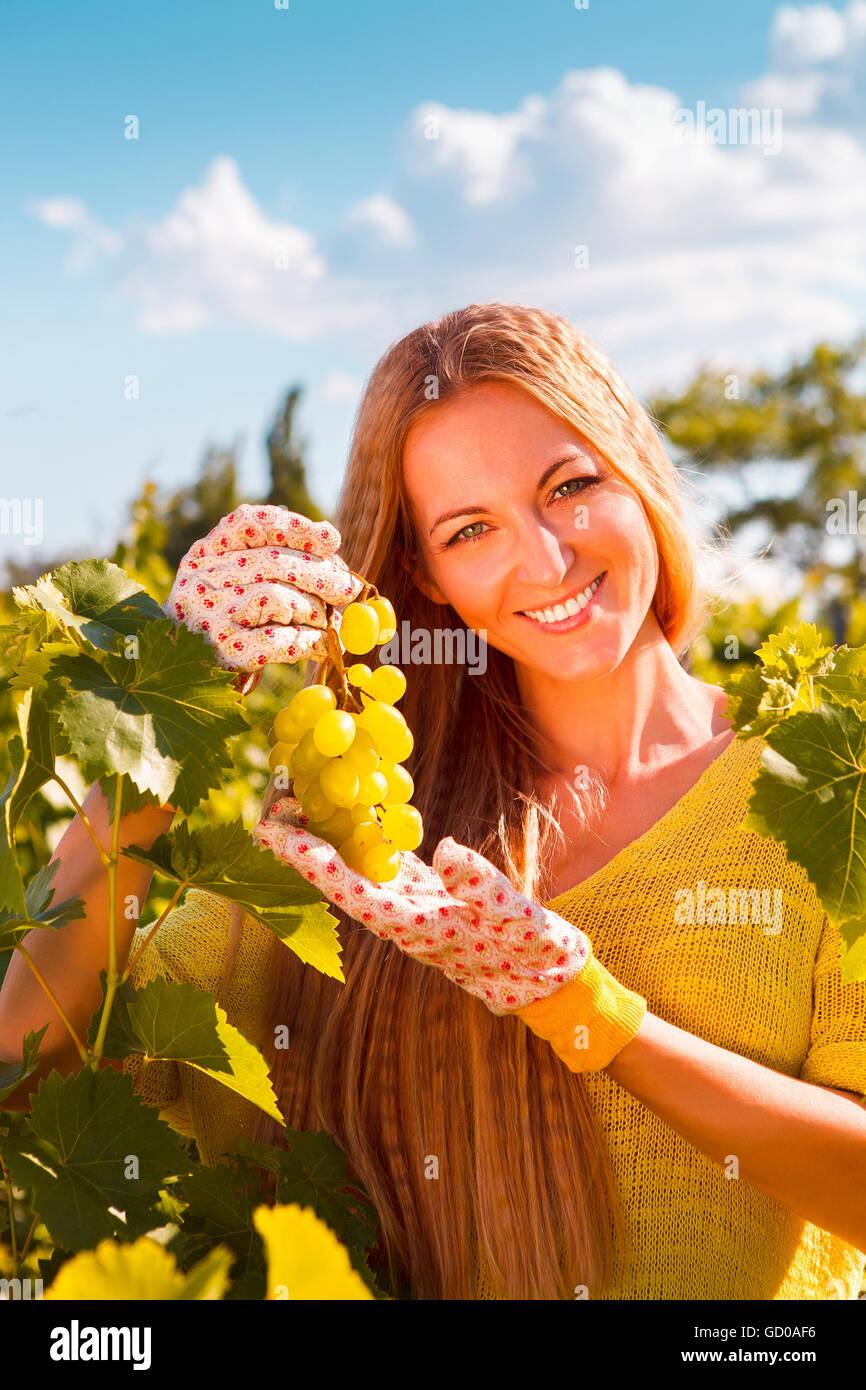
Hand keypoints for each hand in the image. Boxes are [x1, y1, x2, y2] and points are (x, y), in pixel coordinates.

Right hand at [163, 504, 363, 672]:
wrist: (184, 674)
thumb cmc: (222, 620)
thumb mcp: (232, 579)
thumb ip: (270, 555)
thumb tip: (329, 538)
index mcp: (205, 554)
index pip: (249, 523)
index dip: (295, 527)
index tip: (331, 539)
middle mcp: (202, 580)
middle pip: (274, 562)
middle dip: (320, 574)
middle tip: (345, 589)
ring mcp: (211, 617)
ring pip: (279, 599)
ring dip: (315, 611)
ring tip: (325, 622)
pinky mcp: (225, 653)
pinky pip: (279, 640)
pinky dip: (308, 642)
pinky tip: (319, 646)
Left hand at [252, 795, 591, 1013]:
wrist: (549, 980)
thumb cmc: (537, 953)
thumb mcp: (520, 920)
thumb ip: (483, 886)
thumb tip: (445, 849)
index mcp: (416, 926)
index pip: (349, 889)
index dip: (307, 859)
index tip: (269, 829)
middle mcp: (402, 919)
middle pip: (338, 878)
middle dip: (302, 844)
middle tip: (269, 799)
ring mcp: (411, 909)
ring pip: (355, 870)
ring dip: (326, 838)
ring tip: (297, 796)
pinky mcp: (426, 899)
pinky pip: (381, 866)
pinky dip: (361, 838)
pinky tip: (350, 809)